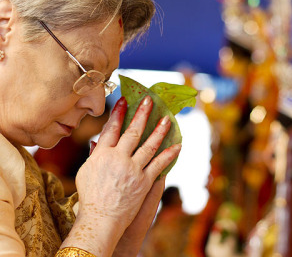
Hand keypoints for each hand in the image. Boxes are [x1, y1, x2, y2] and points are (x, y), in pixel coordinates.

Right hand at [61, 96, 180, 256]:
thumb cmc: (91, 197)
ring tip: (167, 119)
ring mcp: (133, 169)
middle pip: (132, 131)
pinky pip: (159, 164)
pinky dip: (169, 154)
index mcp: (101, 155)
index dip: (119, 113)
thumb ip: (94, 155)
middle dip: (142, 114)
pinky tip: (177, 146)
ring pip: (149, 144)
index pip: (112, 128)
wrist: (100, 219)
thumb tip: (96, 140)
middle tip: (150, 100)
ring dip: (159, 130)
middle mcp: (118, 158)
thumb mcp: (86, 173)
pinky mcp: (144, 181)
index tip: (125, 100)